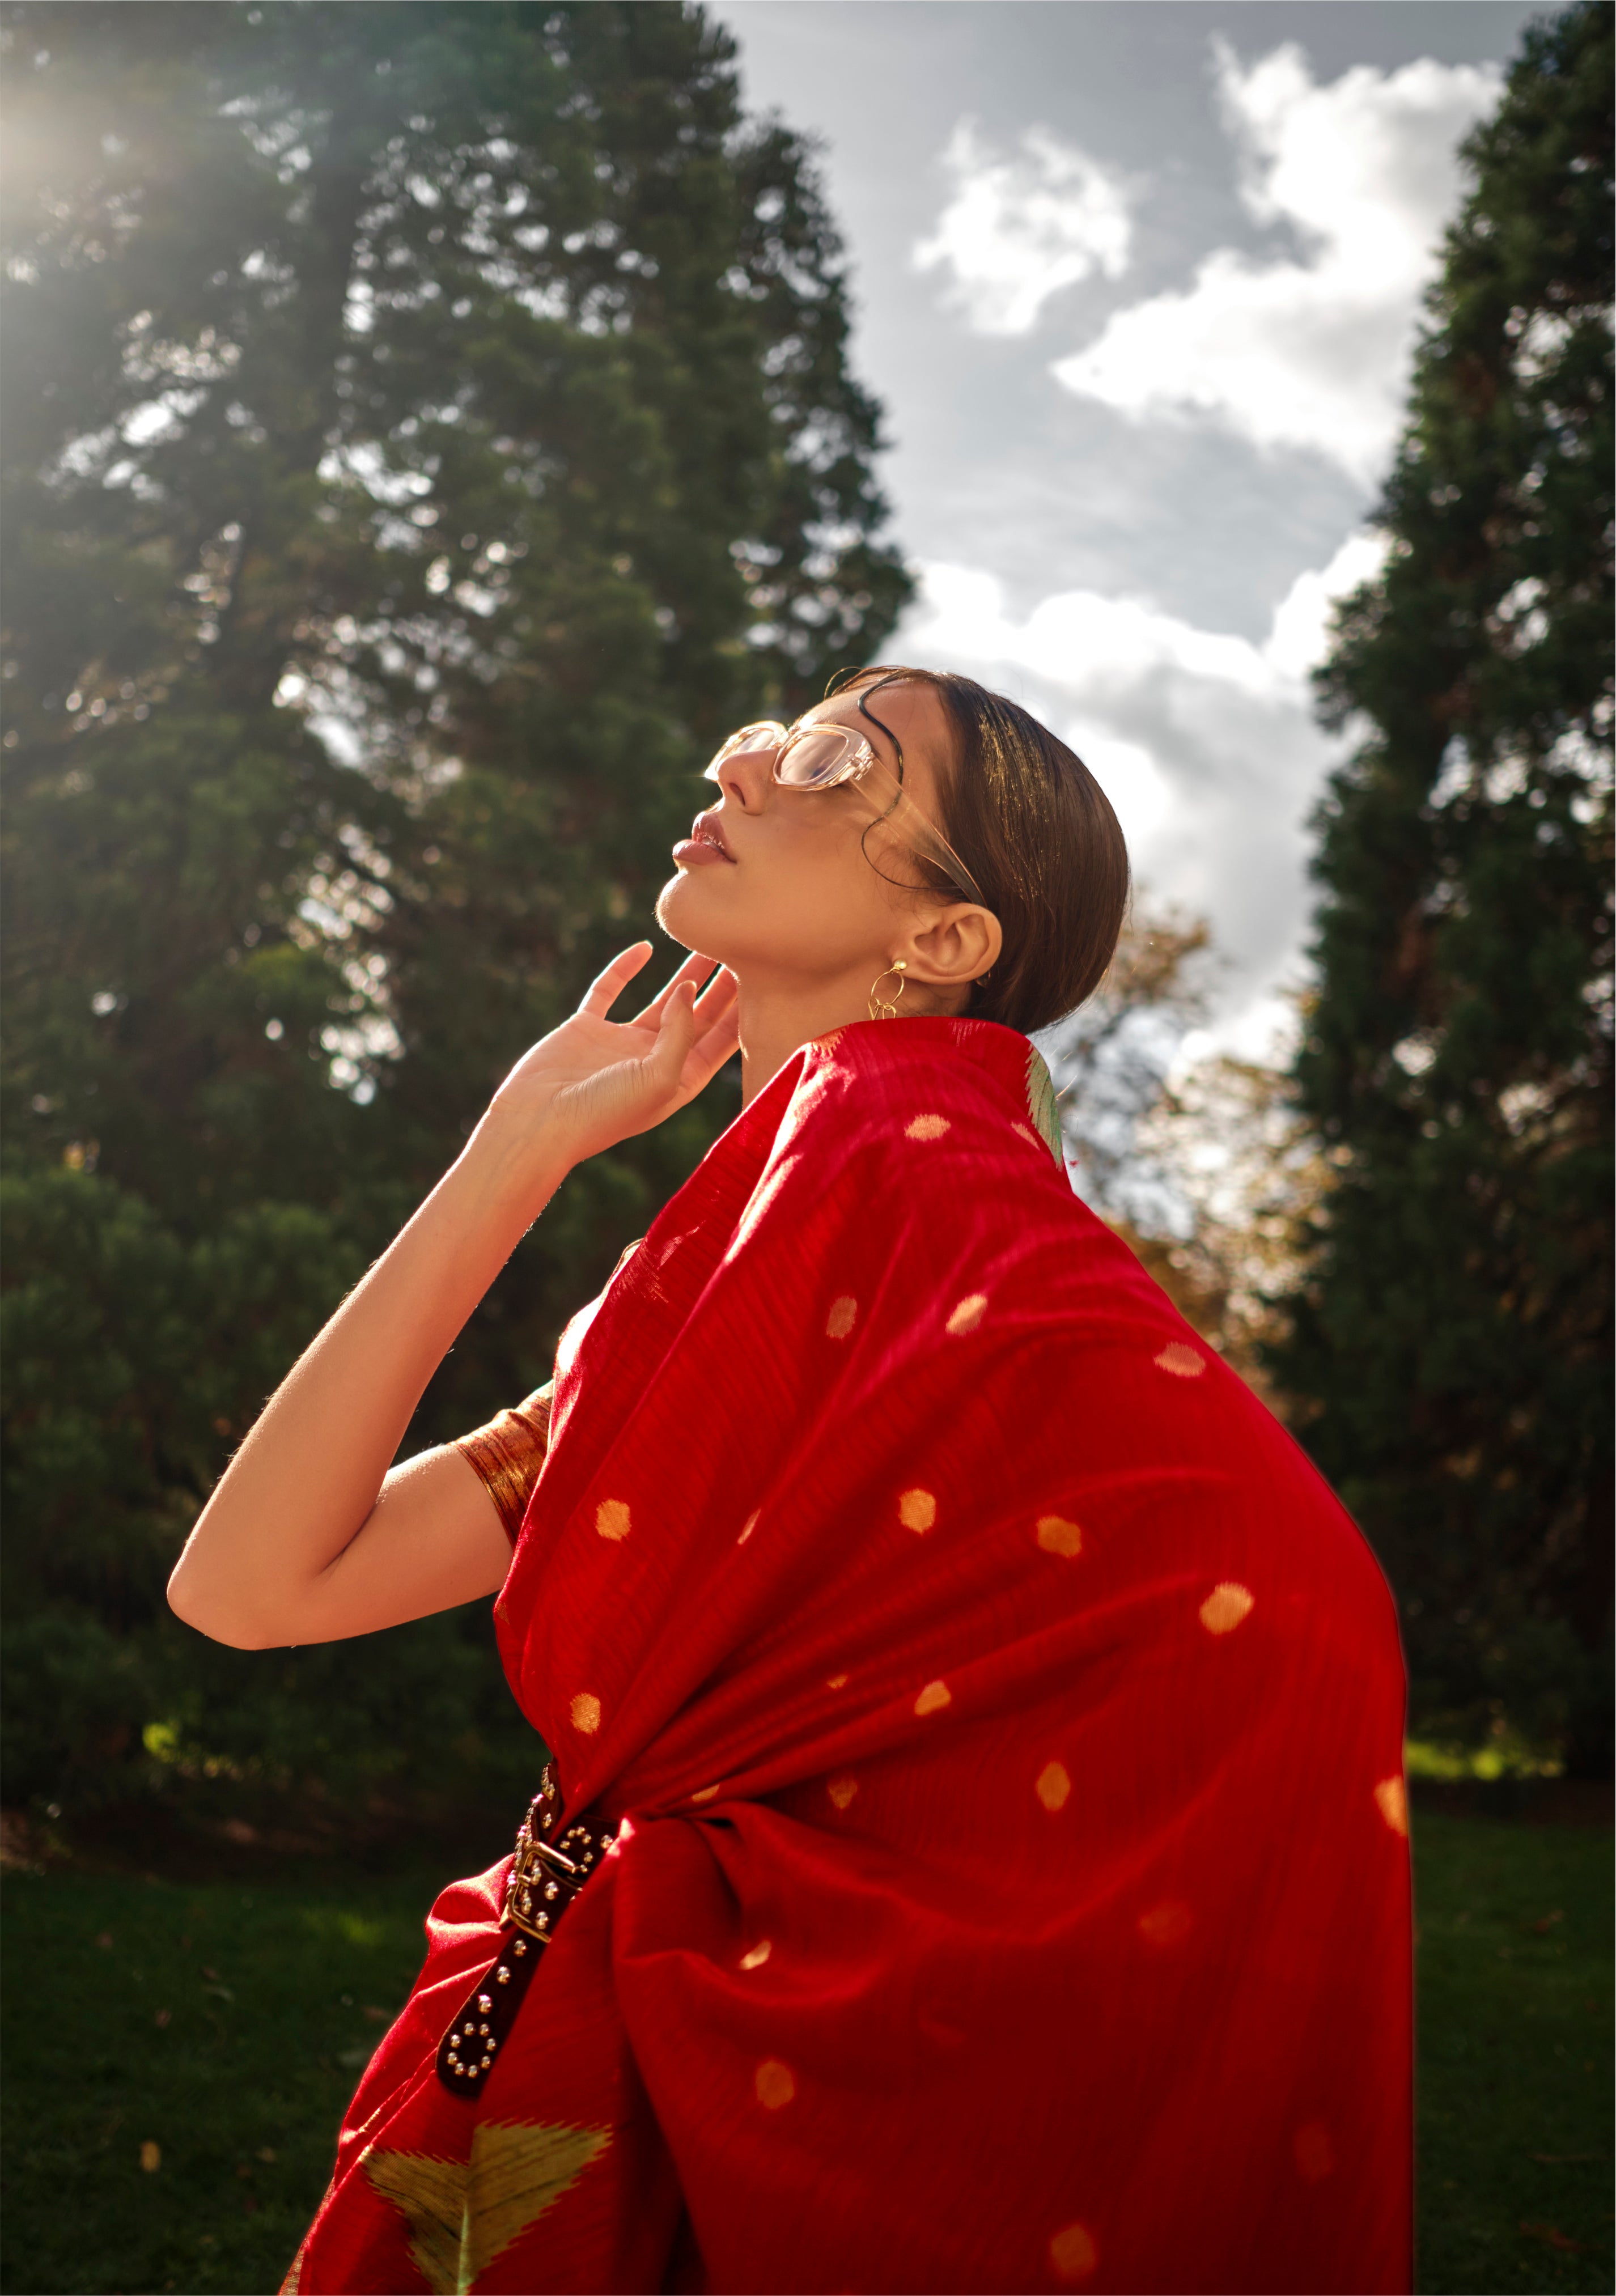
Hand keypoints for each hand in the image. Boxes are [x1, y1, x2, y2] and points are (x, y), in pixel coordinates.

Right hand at [477, 944, 739, 1171]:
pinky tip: (645, 947)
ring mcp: (620, 1044)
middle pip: (698, 1017)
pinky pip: (609, 991)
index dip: (742, 1011)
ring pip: (661, 1000)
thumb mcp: (659, 1077)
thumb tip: (690, 987)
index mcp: (678, 1082)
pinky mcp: (586, 1028)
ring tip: (707, 941)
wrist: (538, 1123)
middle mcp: (654, 1062)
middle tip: (744, 950)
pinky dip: (624, 968)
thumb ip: (682, 1032)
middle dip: (721, 987)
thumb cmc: (604, 1113)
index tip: (764, 976)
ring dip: (684, 973)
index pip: (721, 1041)